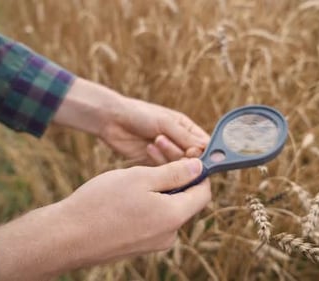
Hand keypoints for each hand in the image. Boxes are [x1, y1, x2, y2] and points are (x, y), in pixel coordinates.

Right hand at [0, 158, 210, 280]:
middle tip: (153, 152)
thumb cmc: (101, 203)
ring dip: (157, 187)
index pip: (203, 193)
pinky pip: (151, 219)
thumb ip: (175, 173)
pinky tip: (125, 191)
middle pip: (184, 200)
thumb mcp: (141, 178)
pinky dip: (146, 202)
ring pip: (166, 208)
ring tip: (135, 170)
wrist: (65, 237)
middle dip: (174, 175)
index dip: (199, 172)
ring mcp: (152, 243)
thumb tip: (199, 167)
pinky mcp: (136, 246)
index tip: (184, 155)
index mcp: (174, 217)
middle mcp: (168, 235)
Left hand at [53, 78, 209, 164]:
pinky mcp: (153, 164)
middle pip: (192, 159)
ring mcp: (166, 154)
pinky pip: (163, 170)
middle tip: (171, 147)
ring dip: (168, 155)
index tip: (195, 155)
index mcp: (187, 129)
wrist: (112, 119)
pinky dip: (158, 161)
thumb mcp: (165, 123)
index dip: (202, 152)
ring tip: (155, 140)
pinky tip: (148, 148)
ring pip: (177, 166)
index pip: (204, 145)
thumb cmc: (140, 114)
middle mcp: (179, 142)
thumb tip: (206, 150)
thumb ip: (185, 138)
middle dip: (183, 154)